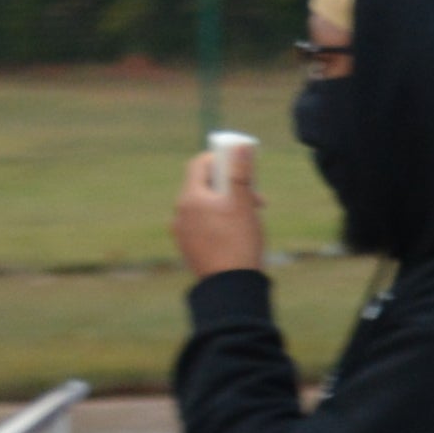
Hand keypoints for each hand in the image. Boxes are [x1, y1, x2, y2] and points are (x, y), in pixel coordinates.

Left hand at [171, 139, 262, 279]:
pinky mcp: (187, 247)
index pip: (199, 164)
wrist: (230, 286)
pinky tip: (235, 237)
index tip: (240, 167)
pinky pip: (201, 225)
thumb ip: (240, 172)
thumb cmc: (238, 243)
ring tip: (247, 220)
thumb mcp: (243, 204)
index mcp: (190, 198)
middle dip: (229, 187)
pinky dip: (217, 223)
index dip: (220, 159)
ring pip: (203, 207)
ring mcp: (181, 231)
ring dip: (224, 206)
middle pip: (203, 186)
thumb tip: (240, 145)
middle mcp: (180, 212)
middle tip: (253, 199)